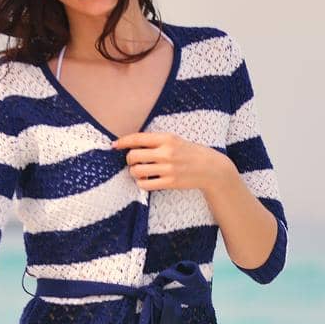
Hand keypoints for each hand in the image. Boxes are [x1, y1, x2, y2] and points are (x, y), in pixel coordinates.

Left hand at [110, 130, 235, 194]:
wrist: (210, 168)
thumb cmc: (189, 152)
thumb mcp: (175, 140)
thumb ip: (156, 141)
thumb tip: (132, 145)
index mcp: (166, 138)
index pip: (138, 138)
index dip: (123, 142)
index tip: (114, 145)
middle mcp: (166, 152)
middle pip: (133, 156)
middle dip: (129, 159)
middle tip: (133, 162)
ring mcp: (168, 168)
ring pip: (137, 171)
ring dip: (134, 172)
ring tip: (139, 172)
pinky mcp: (170, 182)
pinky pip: (145, 184)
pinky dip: (141, 183)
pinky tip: (145, 181)